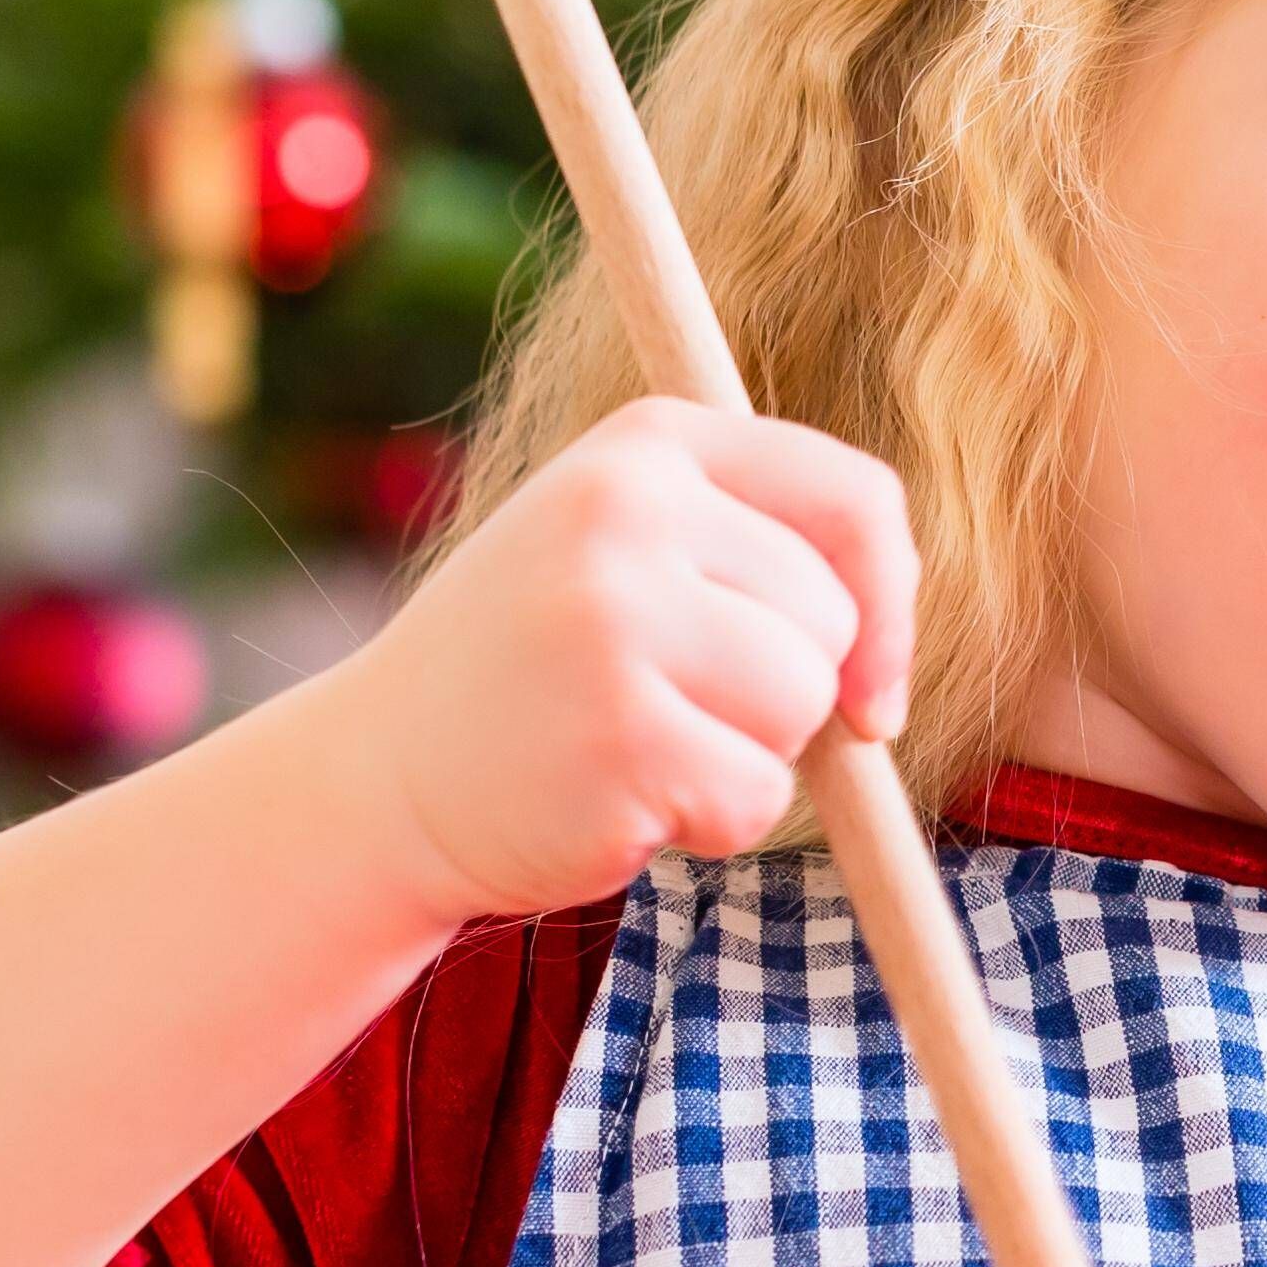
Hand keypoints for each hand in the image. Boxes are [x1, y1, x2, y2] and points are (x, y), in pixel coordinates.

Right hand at [340, 398, 919, 922]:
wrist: (377, 779)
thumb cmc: (536, 670)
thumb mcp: (627, 554)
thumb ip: (758, 550)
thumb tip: (889, 648)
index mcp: (646, 444)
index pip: (855, 498)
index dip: (888, 603)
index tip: (870, 683)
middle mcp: (627, 508)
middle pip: (832, 618)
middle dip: (786, 691)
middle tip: (665, 704)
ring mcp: (616, 617)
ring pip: (804, 704)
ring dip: (750, 757)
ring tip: (639, 745)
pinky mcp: (619, 733)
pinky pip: (758, 793)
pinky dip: (712, 822)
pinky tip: (620, 800)